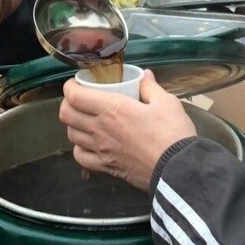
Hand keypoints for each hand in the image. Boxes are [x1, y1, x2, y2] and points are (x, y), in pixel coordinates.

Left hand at [59, 69, 196, 190]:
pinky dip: (79, 148)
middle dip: (68, 103)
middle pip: (66, 114)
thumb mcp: (166, 102)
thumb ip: (150, 87)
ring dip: (73, 125)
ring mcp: (100, 150)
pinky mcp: (105, 167)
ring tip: (84, 120)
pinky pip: (80, 157)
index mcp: (112, 108)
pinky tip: (88, 144)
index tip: (75, 84)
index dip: (69, 87)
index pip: (75, 96)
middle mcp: (99, 128)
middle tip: (79, 100)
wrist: (177, 169)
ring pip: (71, 135)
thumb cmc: (172, 132)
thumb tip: (145, 75)